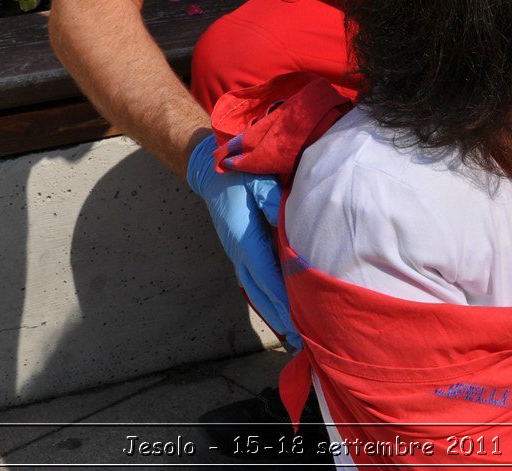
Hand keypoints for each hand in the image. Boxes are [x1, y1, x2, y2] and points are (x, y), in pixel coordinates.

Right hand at [185, 136, 298, 347]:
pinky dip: (266, 298)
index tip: (298, 319)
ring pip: (256, 290)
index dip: (283, 297)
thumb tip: (285, 220)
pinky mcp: (241, 252)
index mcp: (245, 238)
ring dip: (273, 311)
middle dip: (280, 315)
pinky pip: (254, 281)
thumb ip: (272, 201)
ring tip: (292, 335)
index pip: (267, 274)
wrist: (212, 171)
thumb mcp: (258, 181)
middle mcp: (239, 252)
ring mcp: (238, 254)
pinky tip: (278, 311)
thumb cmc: (239, 175)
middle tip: (300, 341)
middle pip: (261, 291)